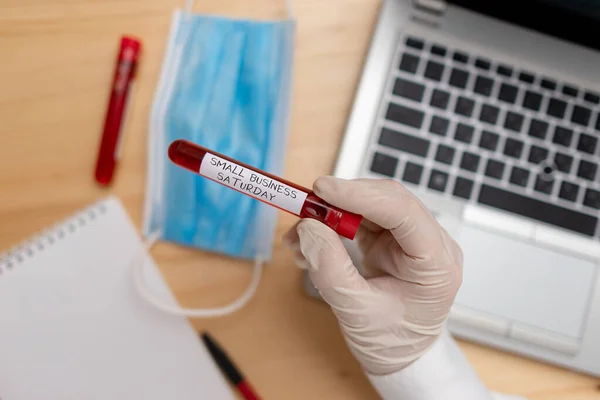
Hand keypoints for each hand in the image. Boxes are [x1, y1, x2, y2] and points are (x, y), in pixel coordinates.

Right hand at [283, 176, 462, 374]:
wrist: (400, 357)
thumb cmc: (392, 342)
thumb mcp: (357, 312)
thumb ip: (331, 270)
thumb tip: (309, 229)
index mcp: (436, 263)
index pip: (403, 212)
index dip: (361, 195)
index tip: (322, 190)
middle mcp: (430, 243)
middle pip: (387, 201)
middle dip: (341, 201)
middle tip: (303, 209)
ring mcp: (410, 239)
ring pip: (370, 206)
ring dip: (331, 213)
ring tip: (299, 233)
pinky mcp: (392, 240)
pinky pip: (360, 219)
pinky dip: (332, 225)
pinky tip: (311, 240)